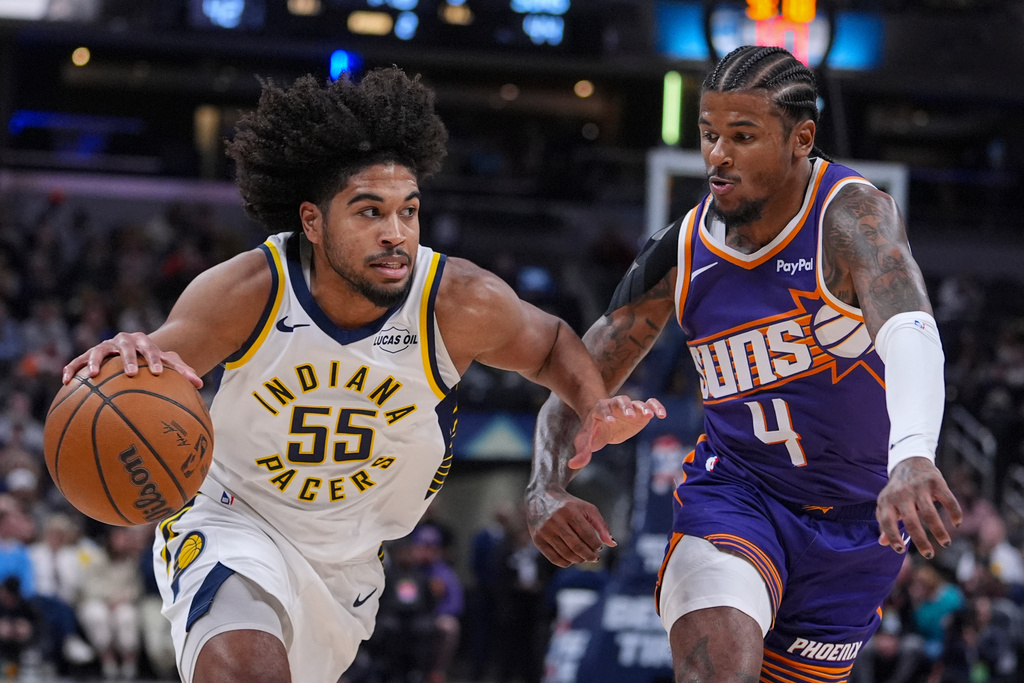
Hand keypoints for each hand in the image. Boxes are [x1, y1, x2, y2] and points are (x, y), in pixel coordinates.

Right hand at [61, 332, 202, 388]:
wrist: (133, 348)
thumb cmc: (152, 361)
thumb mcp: (167, 364)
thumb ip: (182, 372)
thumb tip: (200, 384)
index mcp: (143, 342)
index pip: (151, 349)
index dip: (154, 360)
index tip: (158, 373)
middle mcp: (123, 341)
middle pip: (125, 348)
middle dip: (128, 359)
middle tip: (130, 374)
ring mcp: (105, 347)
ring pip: (97, 351)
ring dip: (94, 361)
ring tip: (92, 375)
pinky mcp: (88, 354)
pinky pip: (77, 361)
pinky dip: (72, 368)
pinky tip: (66, 381)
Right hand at [527, 485, 613, 566]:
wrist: (541, 497)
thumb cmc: (569, 505)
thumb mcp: (587, 509)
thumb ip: (601, 526)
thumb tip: (613, 544)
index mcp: (569, 511)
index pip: (587, 534)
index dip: (596, 544)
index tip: (599, 547)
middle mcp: (555, 520)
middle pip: (576, 546)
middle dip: (589, 555)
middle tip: (595, 558)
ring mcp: (544, 531)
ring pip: (566, 554)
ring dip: (579, 560)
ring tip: (584, 558)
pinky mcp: (537, 539)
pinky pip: (554, 558)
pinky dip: (566, 563)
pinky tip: (572, 559)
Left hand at [570, 396, 665, 468]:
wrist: (603, 421)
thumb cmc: (593, 430)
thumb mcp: (585, 441)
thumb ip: (582, 452)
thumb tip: (572, 465)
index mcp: (599, 410)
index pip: (602, 410)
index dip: (606, 416)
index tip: (610, 422)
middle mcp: (615, 405)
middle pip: (620, 401)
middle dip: (625, 407)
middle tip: (630, 415)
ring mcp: (629, 407)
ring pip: (636, 403)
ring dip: (642, 407)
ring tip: (649, 415)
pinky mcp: (640, 411)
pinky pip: (650, 404)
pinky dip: (656, 406)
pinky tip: (662, 415)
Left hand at [876, 456, 962, 558]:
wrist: (909, 461)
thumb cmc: (897, 490)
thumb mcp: (887, 503)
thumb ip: (885, 522)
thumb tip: (883, 543)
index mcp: (887, 500)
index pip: (886, 521)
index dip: (892, 536)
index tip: (900, 550)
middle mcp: (902, 494)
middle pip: (911, 521)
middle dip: (920, 541)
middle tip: (929, 555)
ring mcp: (919, 487)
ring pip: (930, 513)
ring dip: (939, 531)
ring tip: (945, 544)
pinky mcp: (936, 481)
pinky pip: (948, 500)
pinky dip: (954, 512)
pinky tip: (956, 523)